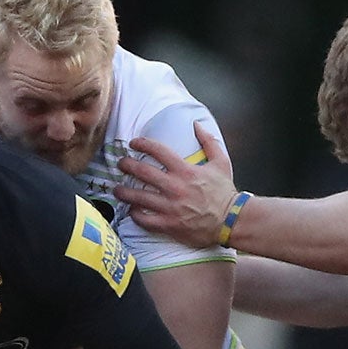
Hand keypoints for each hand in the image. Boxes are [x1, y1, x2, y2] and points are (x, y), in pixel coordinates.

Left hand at [113, 130, 235, 248]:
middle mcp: (175, 187)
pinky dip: (135, 214)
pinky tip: (131, 210)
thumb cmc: (224, 192)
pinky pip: (144, 219)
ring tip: (116, 189)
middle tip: (120, 164)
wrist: (231, 221)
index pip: (158, 151)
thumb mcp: (221, 163)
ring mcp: (170, 207)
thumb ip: (209, 142)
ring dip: (123, 192)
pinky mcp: (169, 224)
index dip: (143, 144)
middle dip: (127, 165)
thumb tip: (196, 124)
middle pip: (142, 172)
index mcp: (186, 171)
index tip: (134, 143)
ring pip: (138, 197)